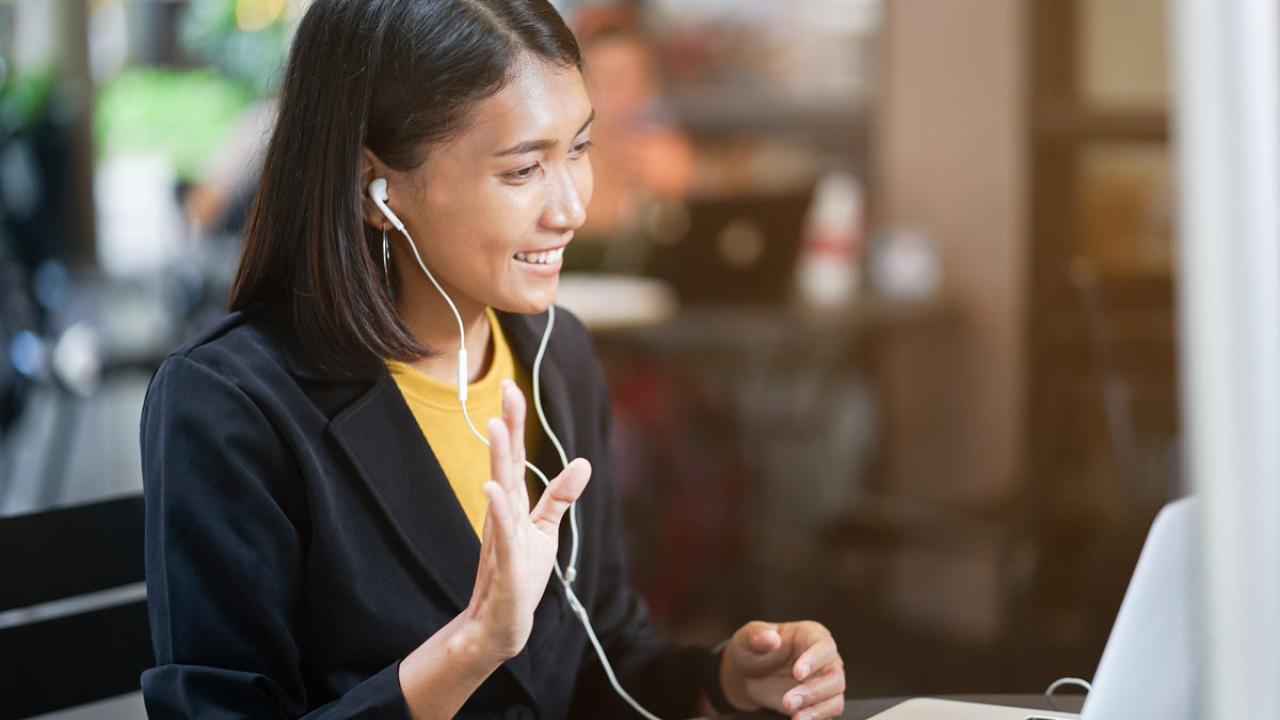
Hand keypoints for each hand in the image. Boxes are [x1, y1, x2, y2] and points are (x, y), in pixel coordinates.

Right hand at [464, 380, 590, 660]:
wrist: (502, 621)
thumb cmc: (521, 574)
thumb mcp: (546, 529)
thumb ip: (560, 496)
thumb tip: (584, 463)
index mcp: (513, 502)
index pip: (514, 456)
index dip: (514, 422)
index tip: (511, 387)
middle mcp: (503, 511)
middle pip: (504, 462)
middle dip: (506, 426)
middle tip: (505, 390)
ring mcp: (501, 534)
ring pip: (500, 489)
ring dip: (498, 458)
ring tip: (495, 427)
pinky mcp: (504, 560)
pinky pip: (501, 531)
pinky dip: (498, 509)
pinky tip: (490, 488)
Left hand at [719, 620, 844, 719]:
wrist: (748, 675)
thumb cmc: (753, 649)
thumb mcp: (748, 638)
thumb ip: (758, 636)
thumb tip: (771, 638)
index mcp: (812, 635)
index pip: (824, 646)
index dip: (814, 660)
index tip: (797, 674)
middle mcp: (825, 659)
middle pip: (834, 676)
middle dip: (813, 691)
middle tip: (788, 701)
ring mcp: (825, 681)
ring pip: (835, 697)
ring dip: (817, 709)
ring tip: (796, 717)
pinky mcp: (820, 702)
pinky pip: (829, 712)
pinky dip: (817, 718)